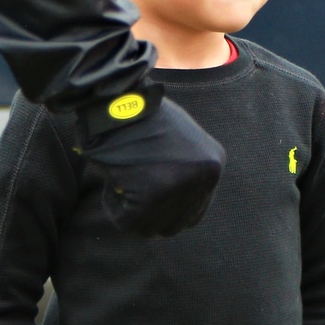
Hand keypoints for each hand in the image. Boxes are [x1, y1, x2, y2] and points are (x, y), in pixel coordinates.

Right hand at [76, 95, 224, 236]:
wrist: (117, 98)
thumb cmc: (141, 115)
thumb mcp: (180, 140)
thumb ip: (182, 171)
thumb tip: (170, 205)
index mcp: (213, 164)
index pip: (195, 211)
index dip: (167, 210)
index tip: (148, 202)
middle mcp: (204, 178)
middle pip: (176, 224)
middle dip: (151, 215)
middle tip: (130, 196)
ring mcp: (179, 189)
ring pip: (150, 227)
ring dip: (131, 212)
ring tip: (120, 183)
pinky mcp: (151, 197)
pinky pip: (127, 221)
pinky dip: (113, 205)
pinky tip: (111, 183)